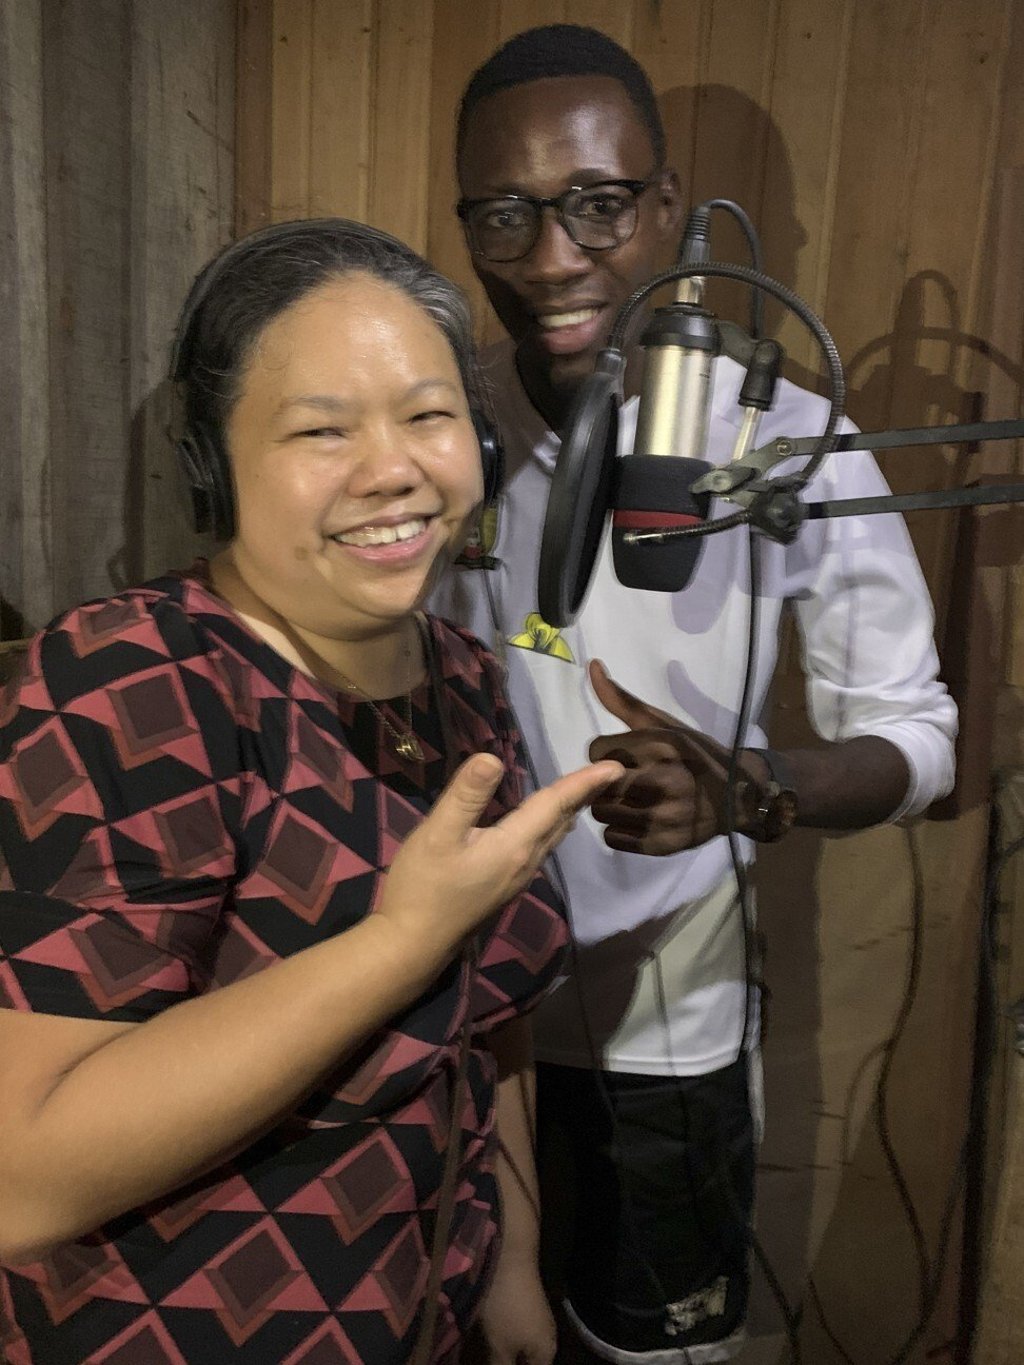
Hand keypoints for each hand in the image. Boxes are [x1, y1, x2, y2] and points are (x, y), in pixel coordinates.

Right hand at [377, 752, 623, 953]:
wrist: (412, 945)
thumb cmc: (422, 887)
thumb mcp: (437, 834)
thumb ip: (466, 795)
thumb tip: (493, 757)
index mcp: (514, 845)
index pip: (557, 804)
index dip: (585, 782)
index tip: (617, 766)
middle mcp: (525, 863)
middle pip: (561, 821)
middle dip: (584, 795)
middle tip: (607, 772)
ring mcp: (516, 879)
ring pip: (553, 838)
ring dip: (569, 812)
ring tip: (583, 791)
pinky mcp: (504, 888)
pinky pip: (540, 849)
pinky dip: (550, 826)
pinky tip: (542, 822)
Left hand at [474, 1257, 556, 1364]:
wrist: (509, 1255)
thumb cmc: (506, 1307)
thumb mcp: (501, 1347)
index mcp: (546, 1354)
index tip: (495, 1364)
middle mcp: (546, 1339)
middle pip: (528, 1364)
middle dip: (508, 1363)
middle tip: (486, 1359)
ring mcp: (535, 1321)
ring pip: (520, 1350)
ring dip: (504, 1357)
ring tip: (484, 1355)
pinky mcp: (523, 1306)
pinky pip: (515, 1335)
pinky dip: (502, 1342)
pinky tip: (486, 1341)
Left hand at [587, 660, 758, 854]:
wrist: (740, 796)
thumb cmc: (695, 754)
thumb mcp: (664, 723)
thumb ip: (622, 700)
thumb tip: (591, 665)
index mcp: (661, 746)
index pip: (597, 750)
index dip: (606, 752)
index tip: (624, 755)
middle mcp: (661, 781)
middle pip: (597, 783)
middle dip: (605, 780)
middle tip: (625, 779)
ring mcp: (662, 817)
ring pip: (601, 812)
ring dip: (609, 806)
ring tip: (630, 799)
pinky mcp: (661, 845)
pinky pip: (613, 839)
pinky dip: (619, 830)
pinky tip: (638, 819)